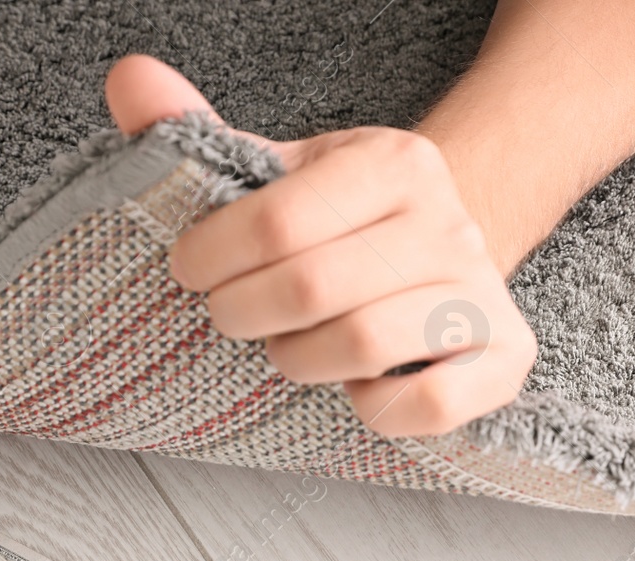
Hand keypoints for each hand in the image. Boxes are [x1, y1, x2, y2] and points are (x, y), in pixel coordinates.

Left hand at [106, 55, 536, 436]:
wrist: (439, 257)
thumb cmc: (339, 226)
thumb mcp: (276, 173)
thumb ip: (197, 133)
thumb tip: (128, 79)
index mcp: (391, 163)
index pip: (278, 221)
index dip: (211, 257)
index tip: (188, 271)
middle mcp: (449, 221)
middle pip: (313, 288)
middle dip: (244, 314)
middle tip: (228, 317)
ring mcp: (483, 292)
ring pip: (366, 345)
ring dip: (300, 361)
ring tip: (285, 351)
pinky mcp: (507, 358)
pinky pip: (431, 402)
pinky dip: (378, 409)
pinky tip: (356, 390)